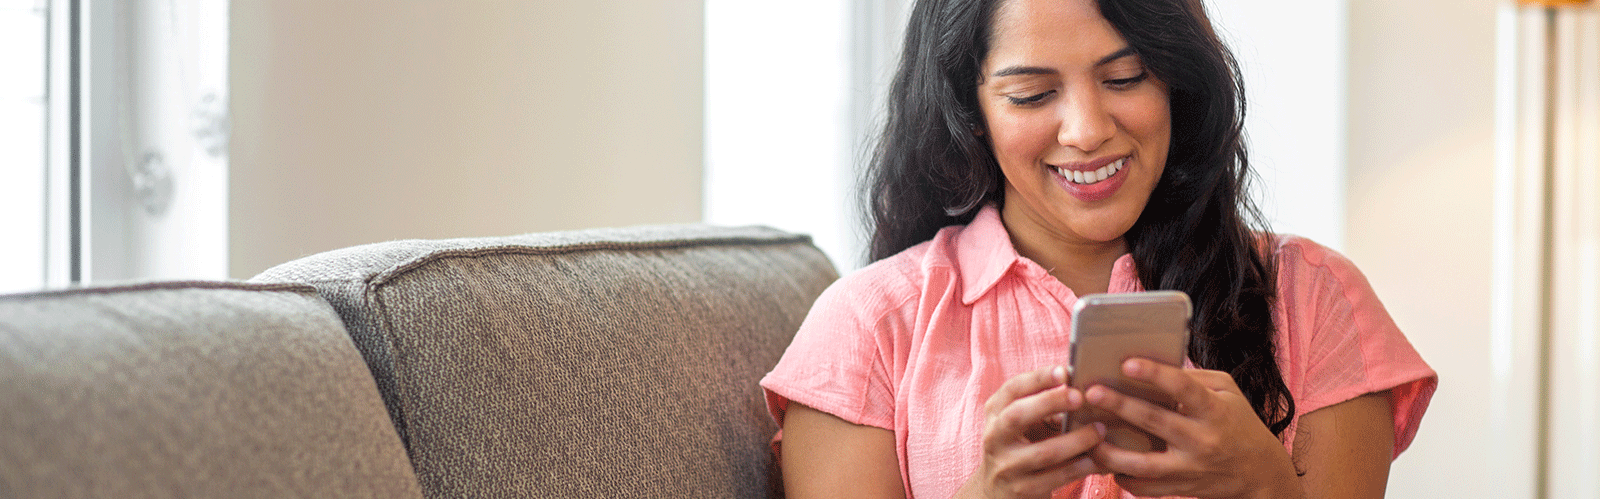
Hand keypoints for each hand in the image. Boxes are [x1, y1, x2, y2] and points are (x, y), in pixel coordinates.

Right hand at [956, 365, 1106, 498]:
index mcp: (995, 413)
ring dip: (1076, 440)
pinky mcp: (1022, 489)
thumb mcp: (1024, 424)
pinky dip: (1078, 467)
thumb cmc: (1021, 446)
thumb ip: (1044, 407)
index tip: (1064, 371)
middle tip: (1079, 396)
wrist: (999, 491)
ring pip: (1043, 452)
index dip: (1037, 379)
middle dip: (1049, 403)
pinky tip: (1095, 459)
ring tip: (1099, 430)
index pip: (1012, 389)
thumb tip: (1082, 391)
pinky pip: (1055, 477)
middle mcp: (994, 437)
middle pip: (1017, 416)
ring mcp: (1006, 466)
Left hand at [1083, 359, 1301, 498]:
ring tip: (1088, 437)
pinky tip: (1104, 462)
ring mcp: (1190, 467)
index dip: (1155, 374)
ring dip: (1111, 452)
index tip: (1126, 363)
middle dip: (1120, 406)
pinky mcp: (1181, 487)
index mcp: (1214, 410)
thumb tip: (1154, 364)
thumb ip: (1194, 378)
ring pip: (1144, 464)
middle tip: (1091, 392)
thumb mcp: (1228, 392)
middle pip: (1155, 422)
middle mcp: (1202, 440)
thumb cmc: (1238, 423)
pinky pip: (1145, 488)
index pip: (1183, 388)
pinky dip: (1122, 477)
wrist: (1260, 473)